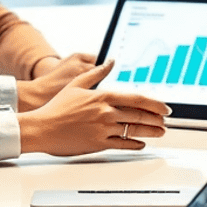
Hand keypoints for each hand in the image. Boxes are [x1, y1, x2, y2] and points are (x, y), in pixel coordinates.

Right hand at [17, 61, 167, 156]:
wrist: (41, 128)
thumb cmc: (56, 107)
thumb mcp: (77, 83)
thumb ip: (97, 73)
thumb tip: (111, 61)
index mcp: (103, 96)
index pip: (137, 99)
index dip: (154, 104)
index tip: (165, 107)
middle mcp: (106, 112)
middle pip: (139, 115)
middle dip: (156, 118)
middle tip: (166, 120)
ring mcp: (102, 129)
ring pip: (133, 130)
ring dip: (150, 131)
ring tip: (160, 132)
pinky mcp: (97, 143)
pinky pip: (121, 144)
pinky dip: (134, 144)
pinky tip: (140, 144)